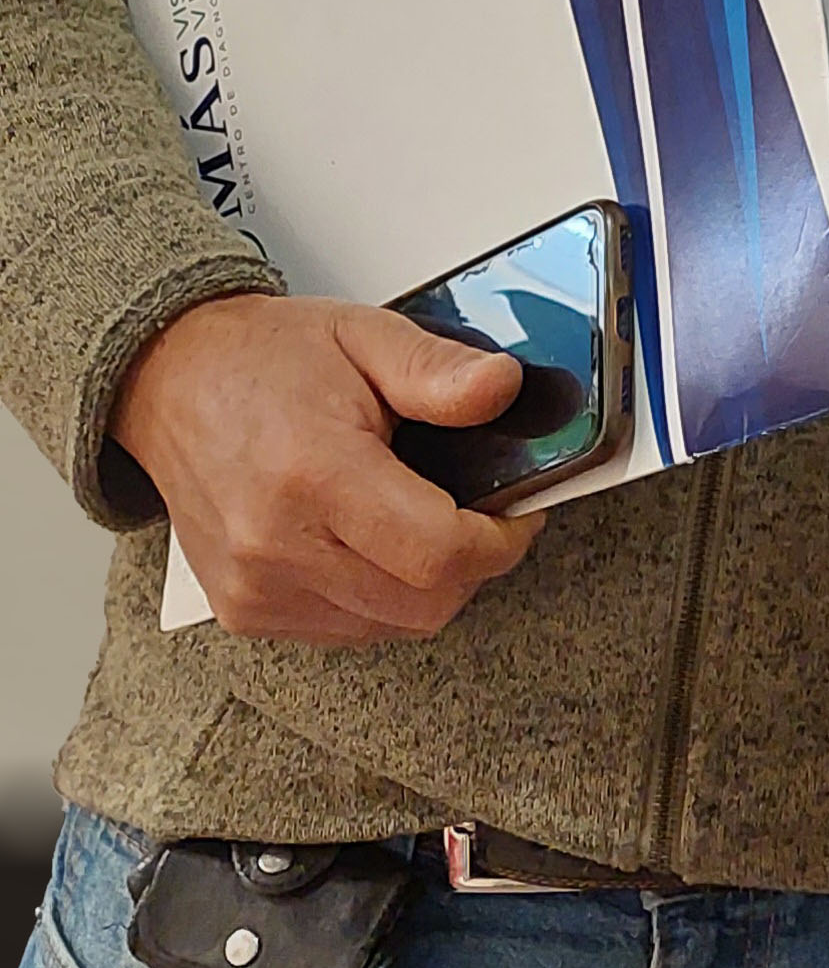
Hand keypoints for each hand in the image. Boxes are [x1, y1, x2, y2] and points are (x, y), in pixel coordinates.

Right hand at [111, 291, 538, 643]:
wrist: (170, 381)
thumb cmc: (263, 359)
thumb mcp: (365, 336)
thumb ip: (439, 370)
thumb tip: (503, 389)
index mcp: (313, 473)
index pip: (438, 553)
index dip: (500, 541)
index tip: (518, 512)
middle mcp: (277, 544)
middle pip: (423, 604)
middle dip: (474, 564)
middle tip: (482, 515)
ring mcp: (255, 588)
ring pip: (390, 626)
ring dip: (429, 585)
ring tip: (424, 520)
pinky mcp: (245, 610)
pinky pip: (346, 631)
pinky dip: (381, 599)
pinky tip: (375, 544)